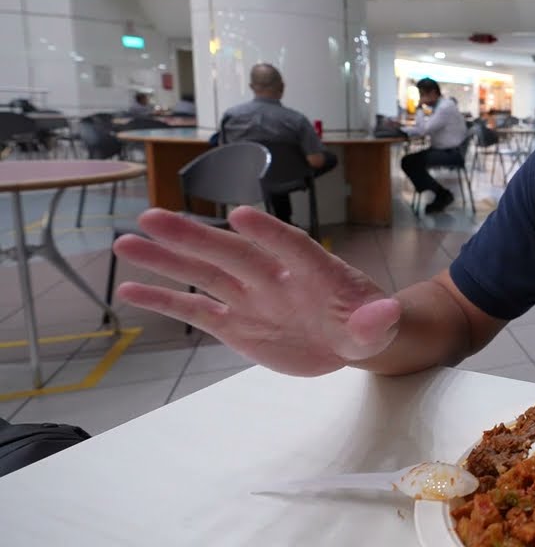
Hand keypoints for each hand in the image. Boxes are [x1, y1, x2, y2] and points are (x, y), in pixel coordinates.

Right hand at [113, 207, 401, 375]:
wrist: (349, 340)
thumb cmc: (367, 325)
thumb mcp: (379, 328)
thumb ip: (377, 322)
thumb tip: (388, 312)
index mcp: (313, 270)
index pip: (291, 246)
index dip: (268, 233)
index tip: (240, 215)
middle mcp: (274, 276)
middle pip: (231, 253)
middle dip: (194, 237)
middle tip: (153, 217)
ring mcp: (250, 297)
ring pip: (204, 274)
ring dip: (166, 259)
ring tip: (125, 242)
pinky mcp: (235, 322)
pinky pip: (195, 310)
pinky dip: (165, 300)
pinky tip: (131, 287)